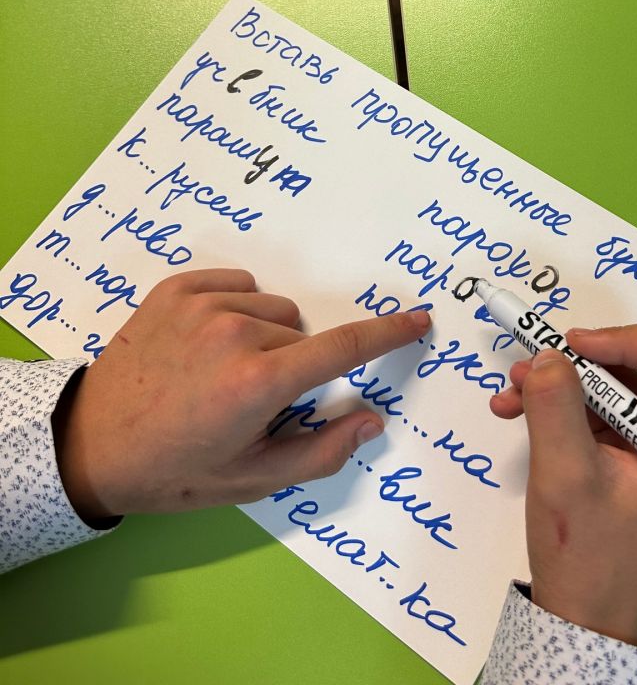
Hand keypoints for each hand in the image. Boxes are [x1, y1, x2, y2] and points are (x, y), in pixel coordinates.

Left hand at [53, 269, 430, 523]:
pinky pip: (238, 284)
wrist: (90, 443)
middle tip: (250, 400)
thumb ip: (320, 451)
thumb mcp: (250, 479)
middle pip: (301, 336)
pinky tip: (205, 343)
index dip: (387, 333)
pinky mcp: (177, 288)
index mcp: (259, 383)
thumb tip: (371, 420)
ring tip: (222, 371)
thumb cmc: (175, 469)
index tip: (417, 318)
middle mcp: (235, 333)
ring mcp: (203, 304)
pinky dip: (235, 308)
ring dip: (265, 336)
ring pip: (273, 309)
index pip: (343, 348)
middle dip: (293, 365)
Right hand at [491, 321, 636, 645]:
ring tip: (510, 396)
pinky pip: (600, 414)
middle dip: (576, 364)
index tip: (569, 348)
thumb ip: (555, 405)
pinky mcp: (635, 460)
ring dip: (560, 384)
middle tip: (525, 368)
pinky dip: (560, 408)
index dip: (621, 338)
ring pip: (613, 386)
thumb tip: (548, 354)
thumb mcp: (567, 474)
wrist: (587, 625)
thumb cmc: (591, 558)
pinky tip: (516, 414)